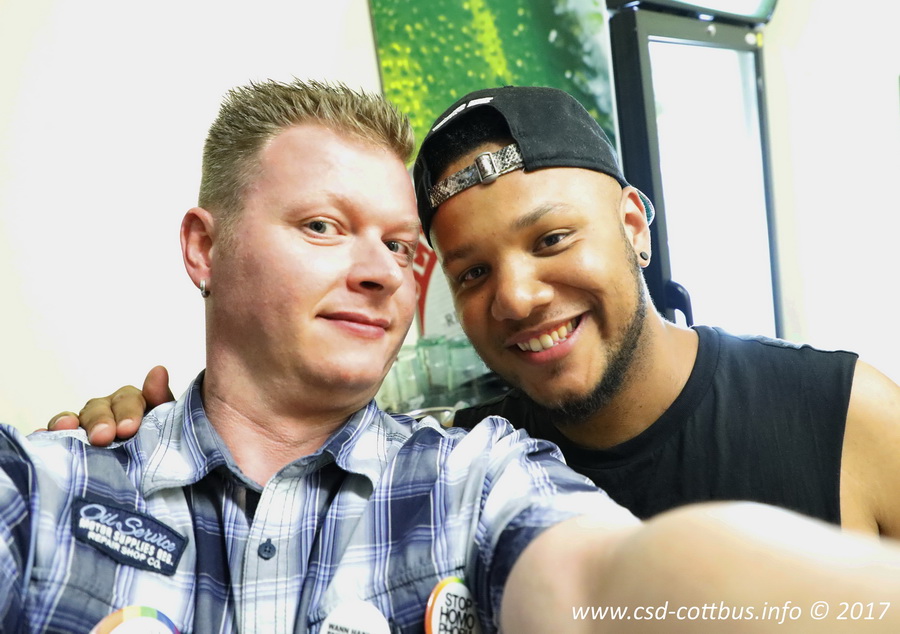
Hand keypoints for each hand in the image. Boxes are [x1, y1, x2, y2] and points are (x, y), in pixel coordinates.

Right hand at [45, 366, 174, 445]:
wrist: (154, 479)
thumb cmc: (161, 447)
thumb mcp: (168, 425)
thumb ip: (162, 400)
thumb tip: (158, 371)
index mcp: (133, 406)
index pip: (128, 399)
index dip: (127, 411)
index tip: (128, 429)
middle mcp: (107, 412)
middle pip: (98, 408)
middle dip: (99, 421)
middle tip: (102, 437)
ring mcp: (86, 427)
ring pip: (75, 419)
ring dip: (68, 421)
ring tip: (65, 428)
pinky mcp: (70, 444)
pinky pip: (55, 436)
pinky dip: (47, 434)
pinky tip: (41, 434)